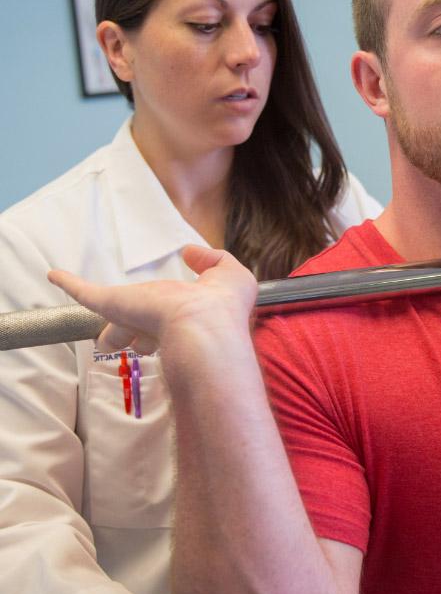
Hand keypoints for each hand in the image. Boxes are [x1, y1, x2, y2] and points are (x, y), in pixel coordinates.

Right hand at [48, 245, 256, 354]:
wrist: (203, 325)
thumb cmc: (223, 304)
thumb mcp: (232, 275)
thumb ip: (214, 262)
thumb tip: (189, 251)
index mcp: (185, 316)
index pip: (170, 319)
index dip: (169, 321)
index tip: (168, 323)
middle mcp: (159, 322)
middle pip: (140, 330)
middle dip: (137, 336)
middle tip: (131, 341)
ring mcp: (134, 316)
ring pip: (115, 328)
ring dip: (113, 331)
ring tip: (105, 339)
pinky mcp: (112, 305)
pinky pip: (87, 294)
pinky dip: (71, 284)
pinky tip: (56, 275)